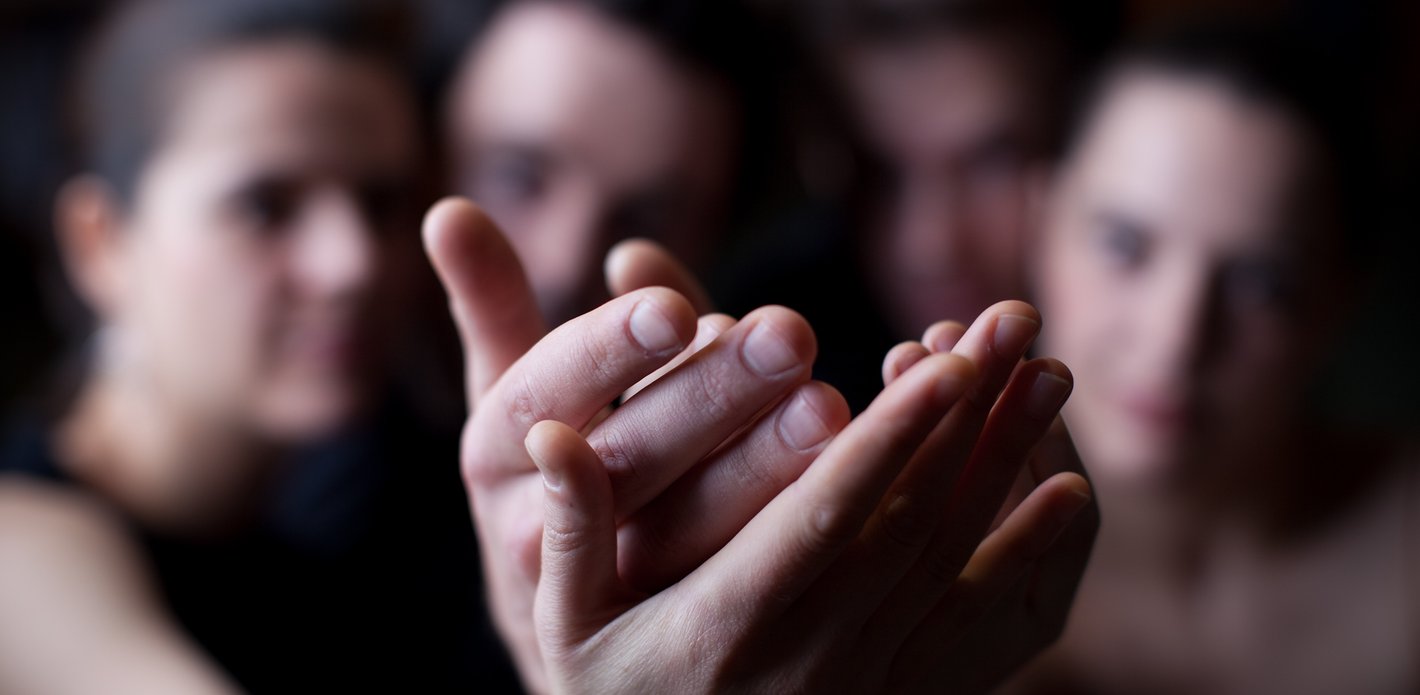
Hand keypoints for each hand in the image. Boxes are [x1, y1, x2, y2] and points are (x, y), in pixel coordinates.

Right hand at [423, 199, 851, 690]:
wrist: (576, 636)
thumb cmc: (542, 480)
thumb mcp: (510, 396)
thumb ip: (492, 306)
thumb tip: (448, 211)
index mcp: (493, 454)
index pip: (545, 391)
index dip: (609, 349)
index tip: (676, 307)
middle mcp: (534, 532)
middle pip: (629, 459)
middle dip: (713, 396)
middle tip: (791, 336)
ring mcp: (614, 590)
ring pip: (691, 529)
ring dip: (768, 465)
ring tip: (836, 406)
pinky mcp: (686, 626)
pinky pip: (744, 576)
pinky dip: (804, 524)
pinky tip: (866, 472)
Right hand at [528, 300, 1094, 692]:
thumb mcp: (563, 623)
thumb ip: (573, 529)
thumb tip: (548, 432)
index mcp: (726, 622)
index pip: (823, 517)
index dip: (888, 440)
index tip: (946, 363)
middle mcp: (810, 655)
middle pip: (910, 525)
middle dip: (971, 418)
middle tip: (1015, 322)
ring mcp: (865, 682)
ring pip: (955, 562)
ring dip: (1008, 463)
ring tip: (1051, 370)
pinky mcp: (901, 693)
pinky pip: (980, 624)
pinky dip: (1030, 555)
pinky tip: (1067, 487)